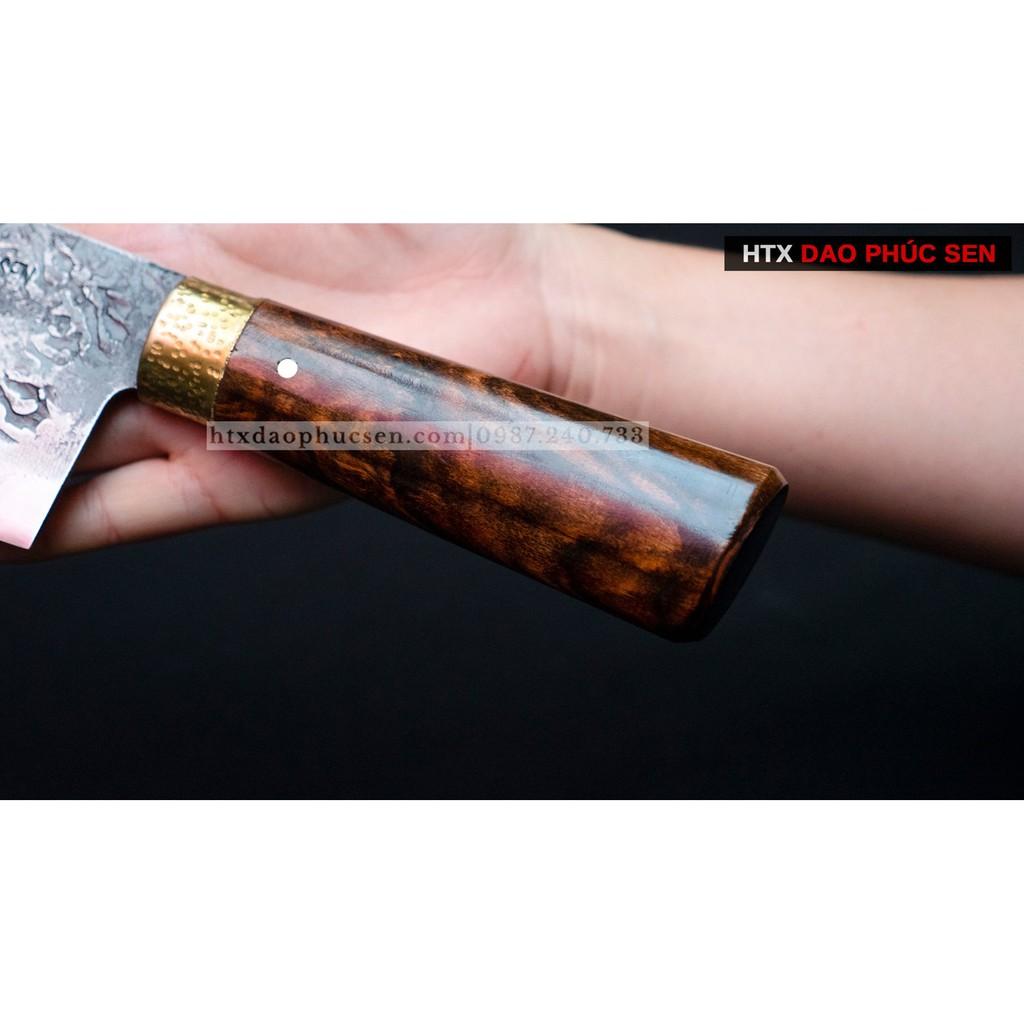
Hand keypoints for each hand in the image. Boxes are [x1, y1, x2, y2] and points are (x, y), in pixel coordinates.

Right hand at [4, 224, 602, 558]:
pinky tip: (12, 524)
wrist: (502, 302)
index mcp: (163, 260)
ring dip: (16, 466)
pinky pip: (143, 505)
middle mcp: (168, 346)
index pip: (47, 290)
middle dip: (9, 391)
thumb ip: (175, 193)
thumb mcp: (269, 175)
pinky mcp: (241, 476)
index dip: (13, 306)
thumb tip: (96, 205)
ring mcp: (199, 416)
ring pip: (75, 449)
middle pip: (45, 375)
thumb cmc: (404, 220)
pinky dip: (74, 516)